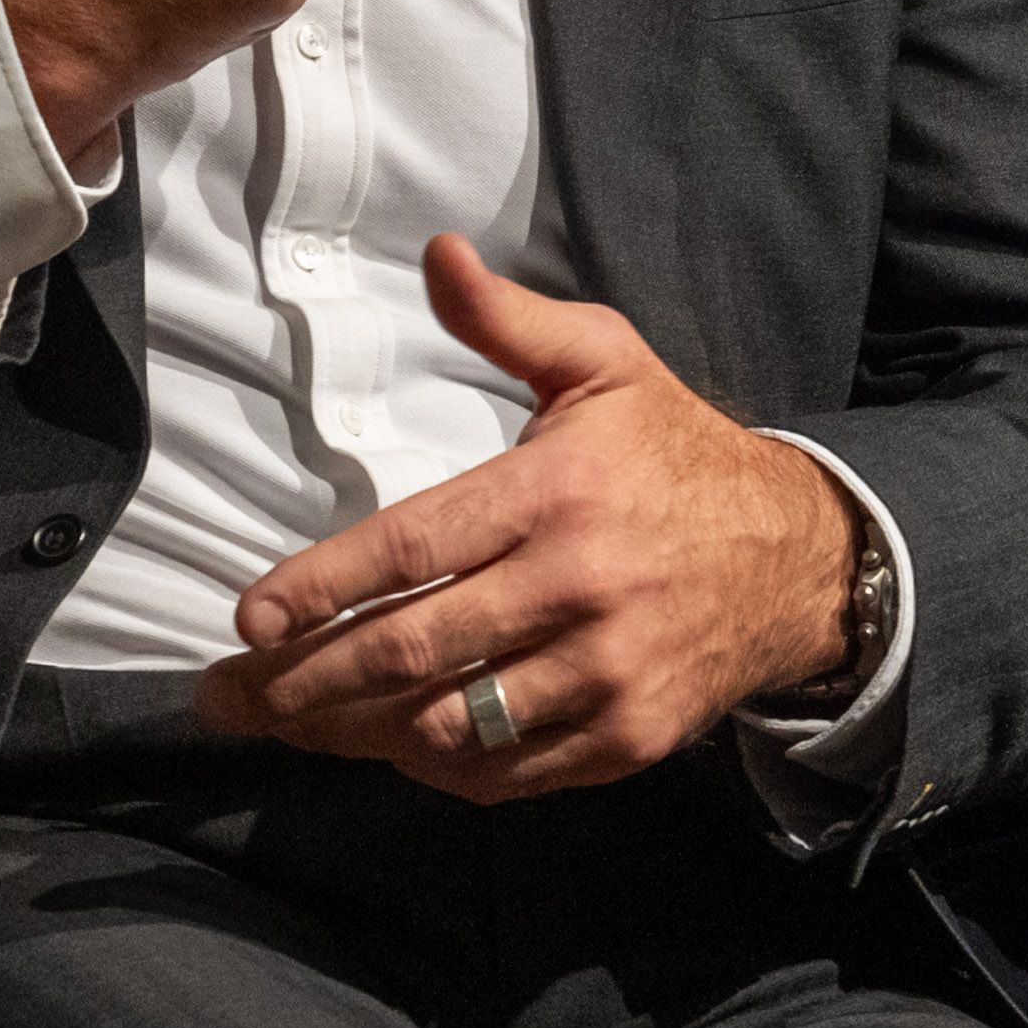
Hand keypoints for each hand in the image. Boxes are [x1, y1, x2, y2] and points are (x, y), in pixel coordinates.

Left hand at [194, 236, 855, 802]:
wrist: (798, 557)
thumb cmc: (674, 453)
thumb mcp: (605, 363)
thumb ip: (508, 320)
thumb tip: (437, 255)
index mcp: (555, 492)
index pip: (412, 548)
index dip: (321, 587)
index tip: (250, 620)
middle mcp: (577, 587)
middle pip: (413, 649)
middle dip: (305, 682)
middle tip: (229, 697)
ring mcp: (605, 672)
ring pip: (452, 725)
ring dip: (357, 734)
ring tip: (290, 726)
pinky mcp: (627, 735)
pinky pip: (509, 772)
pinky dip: (439, 768)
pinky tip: (390, 748)